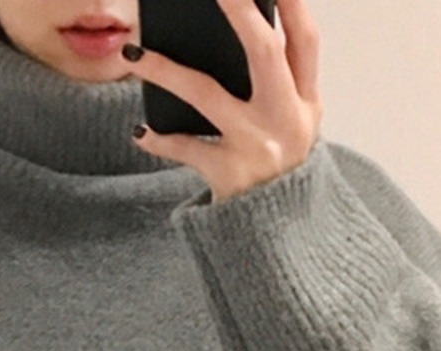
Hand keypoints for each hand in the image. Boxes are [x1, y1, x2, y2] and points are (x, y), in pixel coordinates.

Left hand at [122, 0, 323, 202]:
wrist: (282, 238)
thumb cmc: (280, 173)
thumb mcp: (292, 128)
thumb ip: (278, 86)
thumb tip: (238, 34)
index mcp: (306, 103)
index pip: (305, 40)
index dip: (291, 3)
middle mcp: (287, 120)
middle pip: (264, 52)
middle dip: (239, 12)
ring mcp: (257, 146)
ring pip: (205, 94)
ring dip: (165, 71)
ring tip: (133, 55)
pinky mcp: (229, 174)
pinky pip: (186, 148)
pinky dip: (161, 141)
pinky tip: (142, 132)